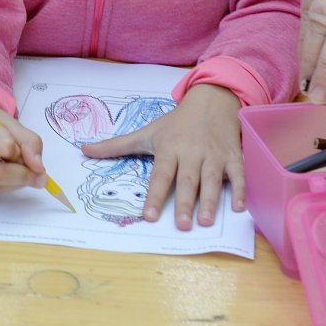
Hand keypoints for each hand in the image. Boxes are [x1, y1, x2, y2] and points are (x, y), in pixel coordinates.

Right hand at [0, 105, 49, 197]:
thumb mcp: (7, 121)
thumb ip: (28, 140)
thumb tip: (38, 168)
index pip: (6, 147)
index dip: (22, 152)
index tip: (28, 152)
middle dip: (24, 176)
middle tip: (39, 176)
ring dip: (15, 184)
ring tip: (22, 173)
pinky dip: (4, 188)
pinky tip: (6, 177)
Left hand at [80, 84, 244, 229]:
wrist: (212, 100)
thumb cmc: (177, 122)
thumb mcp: (147, 132)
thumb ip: (116, 145)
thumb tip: (83, 150)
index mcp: (169, 148)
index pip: (161, 175)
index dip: (155, 196)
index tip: (150, 216)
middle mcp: (192, 152)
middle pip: (188, 180)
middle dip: (186, 202)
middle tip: (184, 225)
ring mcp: (215, 154)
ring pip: (213, 179)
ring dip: (212, 200)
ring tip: (206, 221)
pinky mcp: (233, 155)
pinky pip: (239, 173)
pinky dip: (242, 189)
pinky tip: (240, 208)